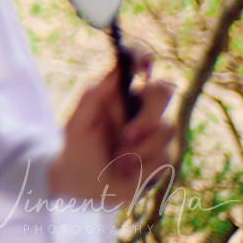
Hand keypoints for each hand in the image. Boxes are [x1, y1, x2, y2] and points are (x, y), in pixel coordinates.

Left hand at [49, 51, 177, 208]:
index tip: (142, 66)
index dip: (143, 57)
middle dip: (148, 118)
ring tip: (116, 160)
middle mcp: (141, 109)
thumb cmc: (76, 147)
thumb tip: (117, 65)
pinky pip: (165, 157)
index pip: (138, 65)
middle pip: (164, 92)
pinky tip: (126, 172)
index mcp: (120, 94)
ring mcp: (154, 133)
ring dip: (138, 149)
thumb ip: (95, 93)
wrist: (80, 184)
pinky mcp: (162, 158)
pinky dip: (142, 166)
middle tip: (127, 136)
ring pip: (166, 129)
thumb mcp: (78, 121)